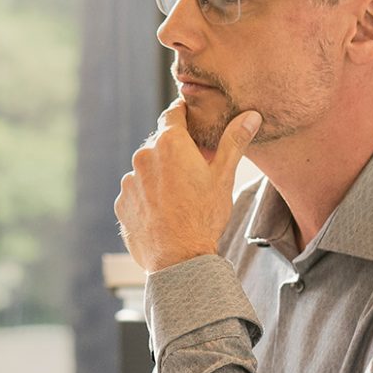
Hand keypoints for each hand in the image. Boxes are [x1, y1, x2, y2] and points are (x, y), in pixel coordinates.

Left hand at [115, 102, 260, 271]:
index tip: (191, 118)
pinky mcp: (121, 203)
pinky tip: (164, 213)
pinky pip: (136, 192)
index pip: (173, 113)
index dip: (184, 114)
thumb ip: (234, 141)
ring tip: (180, 198)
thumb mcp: (224, 176)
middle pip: (160, 144)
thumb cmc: (204, 216)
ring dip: (161, 175)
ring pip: (148, 169)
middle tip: (196, 169)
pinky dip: (148, 197)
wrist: (178, 259)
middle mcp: (143, 156)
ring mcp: (129, 181)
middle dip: (176, 152)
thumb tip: (251, 115)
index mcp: (169, 143)